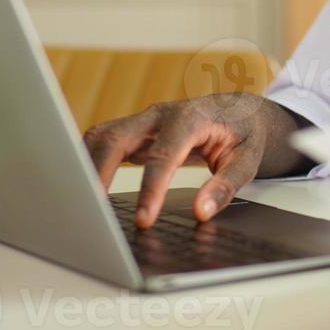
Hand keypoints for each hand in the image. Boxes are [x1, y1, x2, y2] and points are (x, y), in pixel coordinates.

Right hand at [82, 94, 311, 228]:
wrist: (240, 109)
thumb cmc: (244, 132)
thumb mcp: (249, 159)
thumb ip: (226, 185)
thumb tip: (201, 211)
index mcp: (190, 117)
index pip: (163, 155)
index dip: (150, 189)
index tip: (143, 219)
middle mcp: (160, 114)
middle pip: (117, 137)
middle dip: (100, 173)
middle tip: (94, 213)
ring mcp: (144, 121)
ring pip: (102, 136)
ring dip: (87, 167)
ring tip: (81, 204)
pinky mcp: (135, 132)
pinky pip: (103, 142)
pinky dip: (89, 162)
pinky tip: (85, 189)